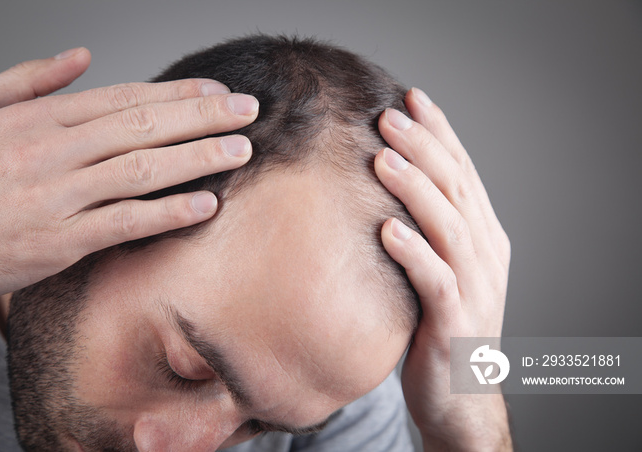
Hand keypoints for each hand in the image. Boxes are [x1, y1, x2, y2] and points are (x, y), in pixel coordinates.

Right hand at [0, 48, 258, 306]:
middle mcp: (51, 151)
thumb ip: (27, 81)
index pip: (123, 97)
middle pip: (143, 125)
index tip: (218, 90)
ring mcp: (55, 196)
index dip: (178, 92)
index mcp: (36, 119)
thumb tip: (80, 56)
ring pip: (141, 169)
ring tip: (240, 151)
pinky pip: (123, 223)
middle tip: (248, 112)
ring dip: (197, 158)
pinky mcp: (55, 243)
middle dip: (203, 116)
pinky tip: (205, 206)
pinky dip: (167, 213)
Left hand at [375, 88, 511, 450]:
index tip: (412, 98)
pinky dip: (414, 252)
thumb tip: (383, 182)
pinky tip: (387, 229)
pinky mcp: (455, 322)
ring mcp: (475, 288)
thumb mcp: (437, 268)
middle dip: (424, 148)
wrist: (459, 395)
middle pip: (456, 189)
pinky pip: (436, 280)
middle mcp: (485, 254)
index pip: (462, 171)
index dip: (440, 132)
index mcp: (483, 236)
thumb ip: (424, 228)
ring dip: (417, 189)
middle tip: (388, 116)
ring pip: (448, 227)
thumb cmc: (439, 326)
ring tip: (383, 158)